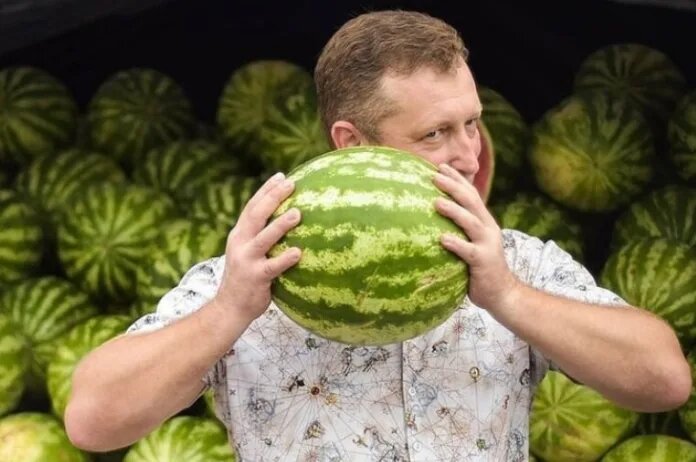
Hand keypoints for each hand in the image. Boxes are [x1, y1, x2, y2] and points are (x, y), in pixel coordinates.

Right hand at [214, 172, 301, 321]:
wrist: (230, 307)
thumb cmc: (247, 278)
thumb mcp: (248, 252)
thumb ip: (261, 237)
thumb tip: (289, 220)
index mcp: (239, 235)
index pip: (252, 207)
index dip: (266, 190)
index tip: (282, 176)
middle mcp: (240, 243)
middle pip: (256, 215)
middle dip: (273, 197)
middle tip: (291, 185)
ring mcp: (246, 260)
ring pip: (264, 238)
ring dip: (280, 224)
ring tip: (297, 213)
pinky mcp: (255, 277)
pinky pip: (272, 266)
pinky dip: (285, 259)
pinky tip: (298, 252)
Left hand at [433, 164, 520, 313]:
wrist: (503, 293)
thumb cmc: (480, 268)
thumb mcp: (473, 243)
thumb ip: (461, 230)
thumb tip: (435, 219)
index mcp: (484, 222)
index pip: (471, 195)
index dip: (458, 180)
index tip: (441, 167)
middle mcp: (488, 229)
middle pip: (472, 202)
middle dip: (454, 187)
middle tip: (434, 175)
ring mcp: (487, 245)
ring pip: (471, 223)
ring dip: (454, 211)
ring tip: (436, 202)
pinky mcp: (483, 262)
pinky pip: (469, 251)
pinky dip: (456, 244)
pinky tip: (442, 239)